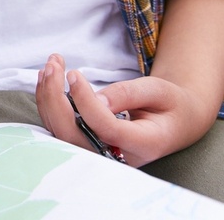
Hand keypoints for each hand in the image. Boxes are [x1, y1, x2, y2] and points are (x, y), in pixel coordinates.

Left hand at [34, 54, 216, 167]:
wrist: (174, 123)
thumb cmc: (169, 105)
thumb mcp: (158, 91)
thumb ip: (129, 94)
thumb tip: (96, 100)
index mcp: (143, 144)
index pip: (105, 128)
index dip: (85, 101)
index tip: (74, 74)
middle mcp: (118, 157)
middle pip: (73, 137)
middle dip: (55, 100)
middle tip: (53, 65)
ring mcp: (100, 155)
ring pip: (62, 134)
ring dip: (48, 98)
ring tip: (50, 66)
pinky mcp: (87, 147)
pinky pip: (61, 129)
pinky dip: (50, 104)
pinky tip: (48, 79)